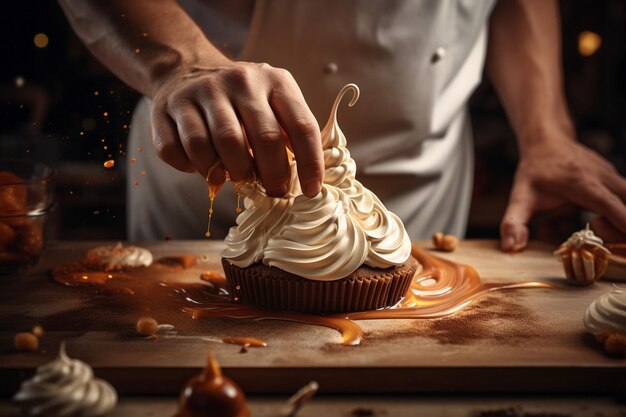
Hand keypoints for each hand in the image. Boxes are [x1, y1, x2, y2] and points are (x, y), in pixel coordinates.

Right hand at [149, 60, 323, 196]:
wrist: (185, 68)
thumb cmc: (241, 98)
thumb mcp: (274, 101)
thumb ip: (290, 132)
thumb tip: (306, 181)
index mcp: (274, 81)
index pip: (302, 126)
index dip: (310, 163)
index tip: (311, 191)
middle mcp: (239, 82)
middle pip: (262, 138)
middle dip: (271, 174)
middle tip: (272, 191)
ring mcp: (199, 92)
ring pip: (217, 146)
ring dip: (228, 173)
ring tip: (234, 176)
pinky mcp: (165, 108)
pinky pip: (175, 151)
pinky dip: (190, 168)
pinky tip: (201, 166)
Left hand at [500, 130, 625, 250]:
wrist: (546, 142)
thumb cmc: (534, 171)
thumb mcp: (520, 197)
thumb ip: (514, 222)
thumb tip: (510, 247)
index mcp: (581, 183)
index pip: (610, 204)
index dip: (620, 224)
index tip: (620, 245)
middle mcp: (602, 177)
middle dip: (622, 228)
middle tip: (596, 232)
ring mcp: (612, 176)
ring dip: (621, 220)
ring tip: (595, 225)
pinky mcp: (615, 179)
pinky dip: (620, 213)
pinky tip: (599, 218)